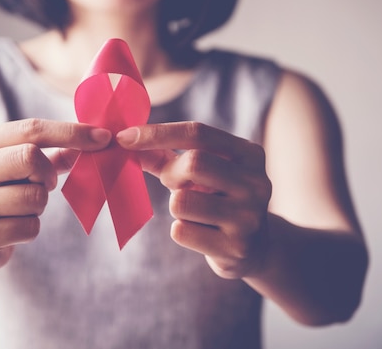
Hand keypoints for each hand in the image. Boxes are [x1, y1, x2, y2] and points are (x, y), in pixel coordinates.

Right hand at [0, 118, 110, 273]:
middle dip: (47, 174)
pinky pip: (29, 228)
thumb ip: (50, 153)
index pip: (30, 129)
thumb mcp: (16, 168)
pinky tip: (10, 231)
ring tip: (18, 210)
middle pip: (31, 157)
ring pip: (34, 197)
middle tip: (42, 185)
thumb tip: (94, 141)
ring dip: (38, 206)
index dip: (71, 132)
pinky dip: (30, 230)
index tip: (103, 138)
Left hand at [116, 122, 271, 278]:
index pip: (198, 133)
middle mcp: (257, 182)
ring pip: (181, 201)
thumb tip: (126, 141)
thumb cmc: (217, 199)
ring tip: (193, 211)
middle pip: (194, 163)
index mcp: (249, 154)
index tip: (124, 137)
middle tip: (173, 184)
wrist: (255, 249)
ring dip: (175, 206)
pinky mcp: (236, 248)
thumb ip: (165, 156)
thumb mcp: (200, 173)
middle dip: (171, 174)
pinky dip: (180, 230)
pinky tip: (201, 234)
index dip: (157, 133)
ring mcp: (248, 217)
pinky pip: (181, 231)